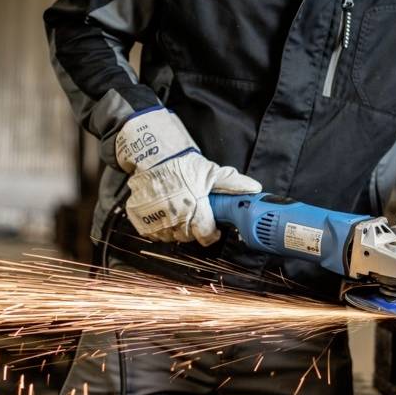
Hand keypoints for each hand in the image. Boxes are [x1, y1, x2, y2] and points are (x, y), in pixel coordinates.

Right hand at [115, 108, 260, 244]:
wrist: (153, 157)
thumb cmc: (183, 166)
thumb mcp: (211, 172)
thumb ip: (233, 183)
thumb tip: (255, 188)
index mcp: (194, 208)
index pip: (205, 234)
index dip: (211, 234)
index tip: (213, 229)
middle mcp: (174, 217)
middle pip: (188, 237)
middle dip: (194, 229)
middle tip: (195, 216)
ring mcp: (156, 220)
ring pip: (171, 237)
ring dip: (177, 230)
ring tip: (180, 214)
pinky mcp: (141, 220)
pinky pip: (154, 234)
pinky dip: (160, 229)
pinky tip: (165, 216)